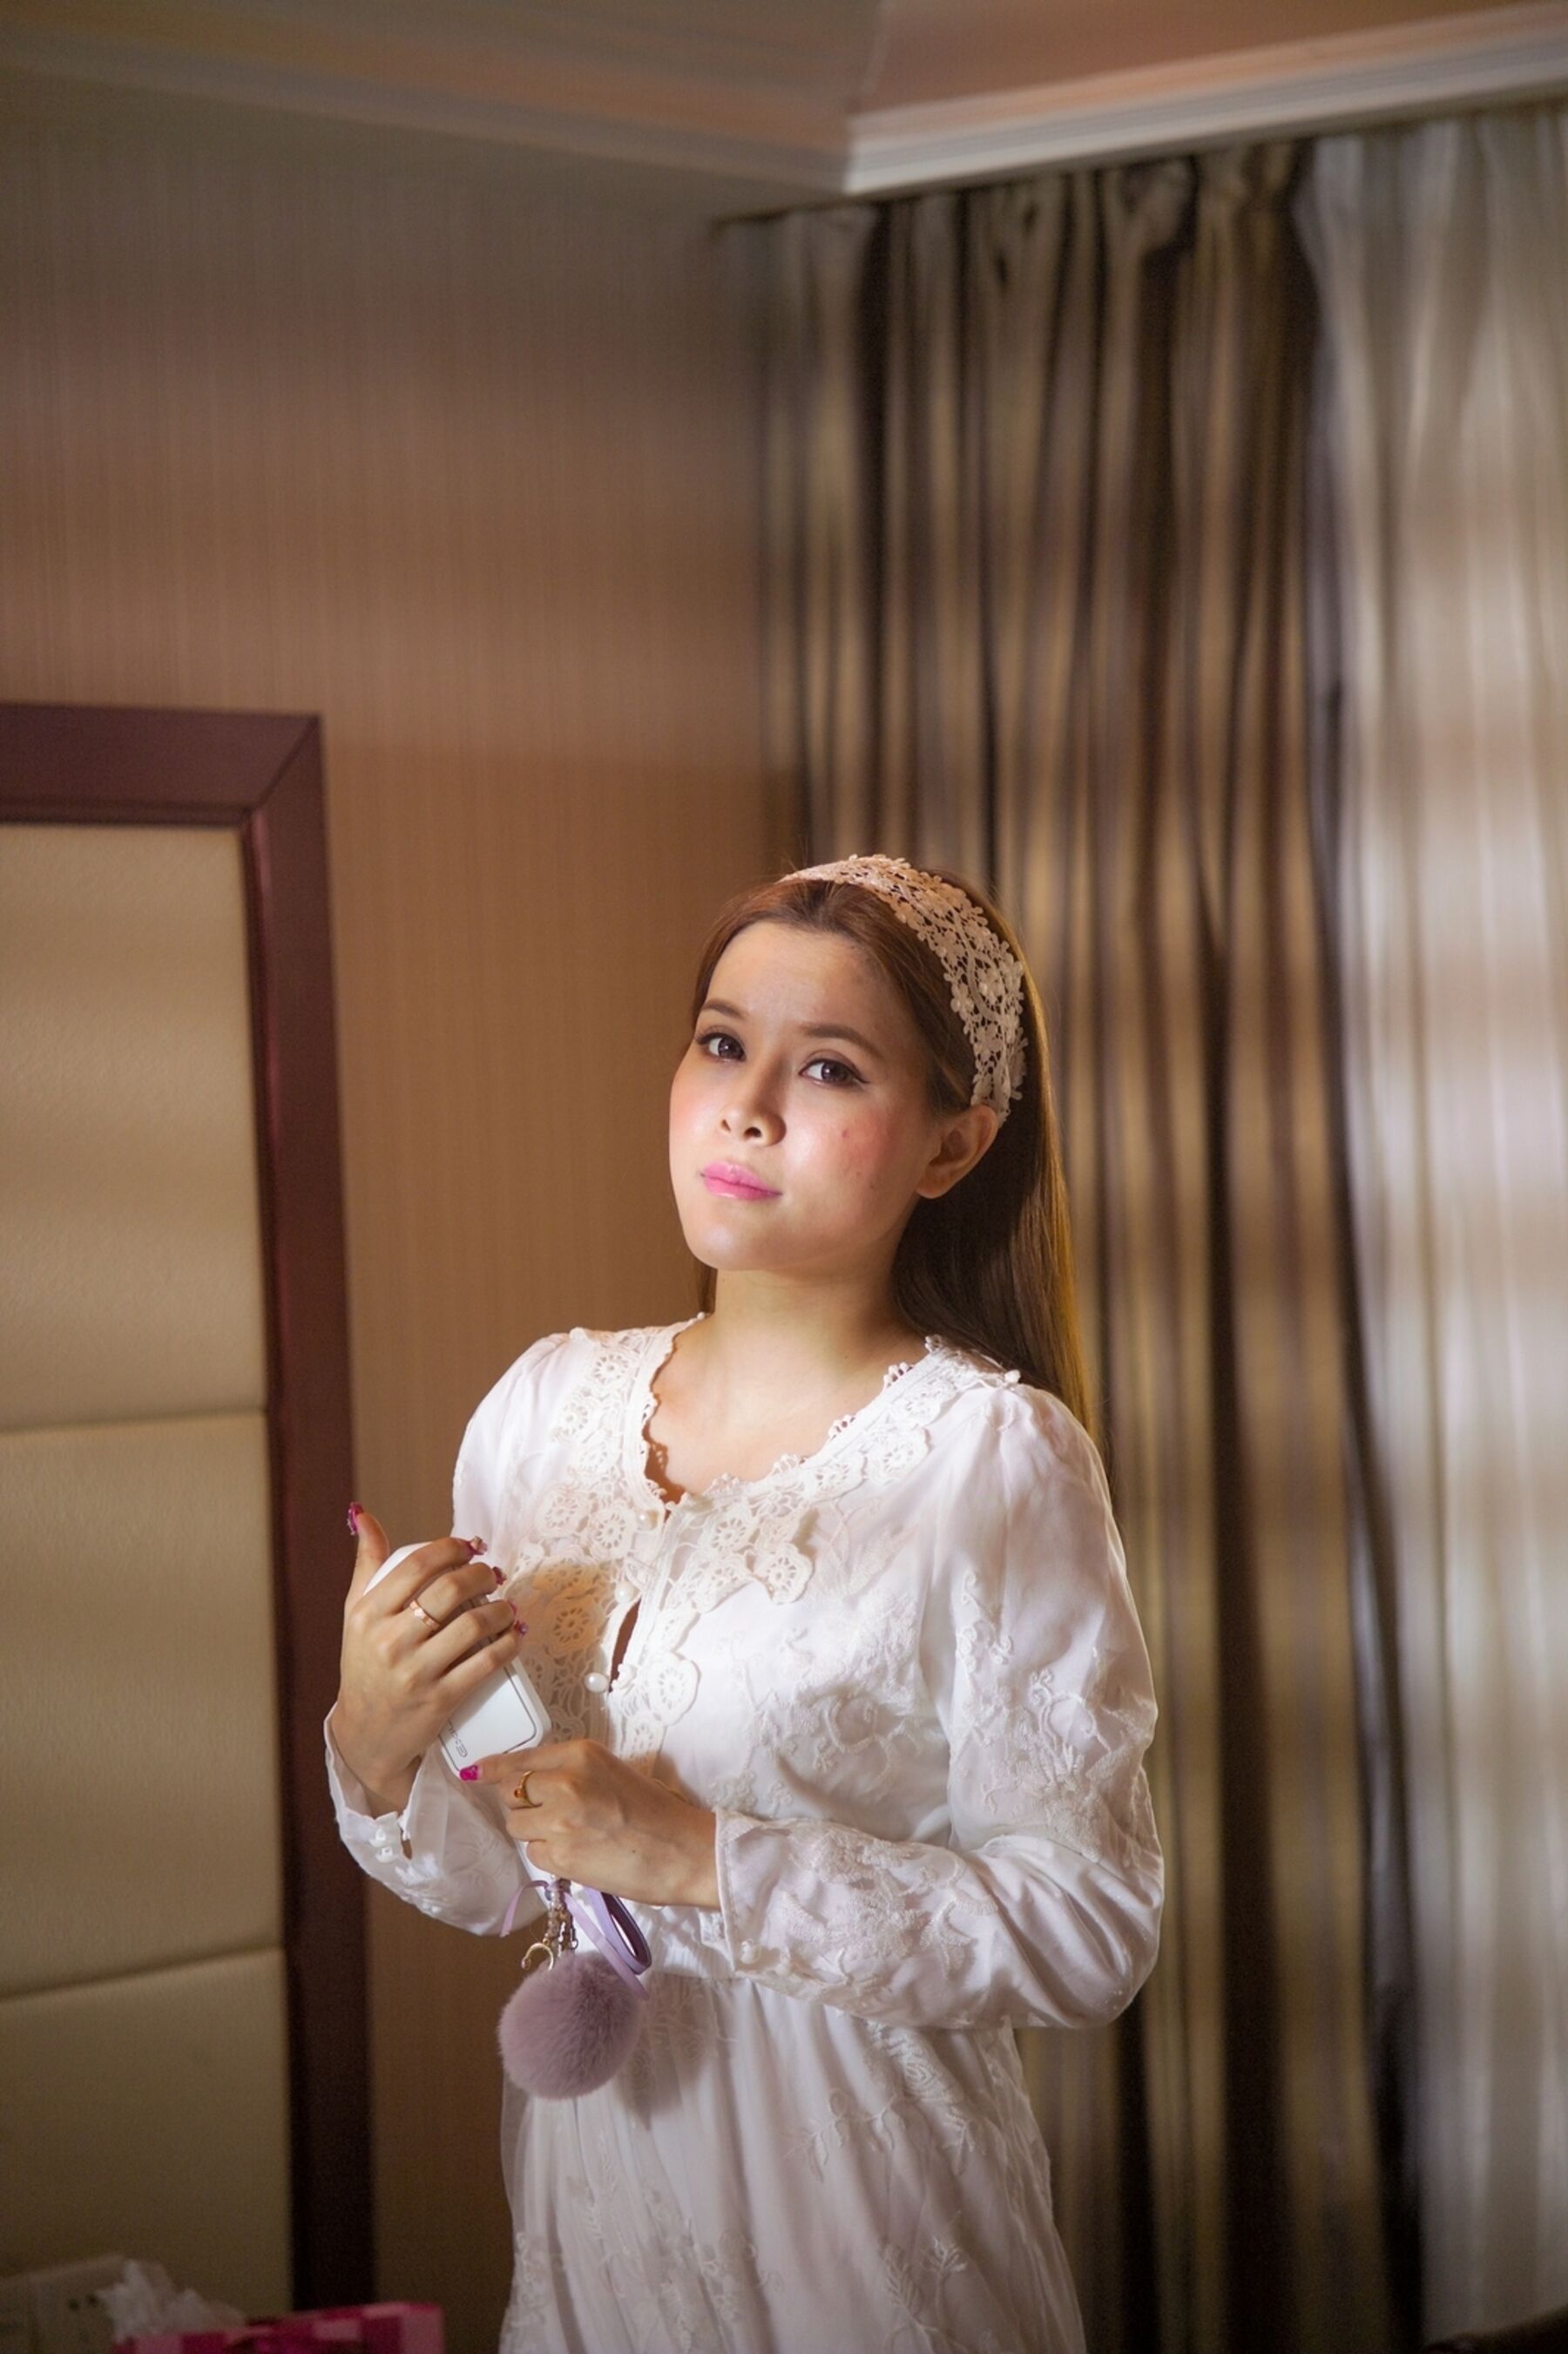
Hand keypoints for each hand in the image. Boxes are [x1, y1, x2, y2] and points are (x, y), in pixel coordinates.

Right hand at [329, 1505, 524, 1813]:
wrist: (366, 1735)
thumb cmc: (364, 1666)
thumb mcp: (356, 1615)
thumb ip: (366, 1564)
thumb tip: (363, 1515)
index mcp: (368, 1614)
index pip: (416, 1565)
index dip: (451, 1548)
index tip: (470, 1547)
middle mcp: (390, 1641)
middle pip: (449, 1590)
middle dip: (482, 1574)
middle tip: (493, 1574)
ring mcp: (416, 1672)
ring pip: (473, 1625)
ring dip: (500, 1608)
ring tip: (506, 1605)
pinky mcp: (441, 1700)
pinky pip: (486, 1663)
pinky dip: (508, 1644)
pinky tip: (516, 1633)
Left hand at [464, 1739, 718, 1910]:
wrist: (682, 1851)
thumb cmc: (656, 1812)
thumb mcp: (611, 1772)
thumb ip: (570, 1772)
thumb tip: (531, 1782)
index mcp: (580, 1755)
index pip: (519, 1759)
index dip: (493, 1768)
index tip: (475, 1772)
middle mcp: (564, 1782)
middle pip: (510, 1792)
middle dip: (520, 1803)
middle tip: (544, 1812)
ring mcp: (559, 1821)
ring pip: (516, 1825)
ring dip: (533, 1831)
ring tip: (568, 1834)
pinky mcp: (560, 1856)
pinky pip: (534, 1853)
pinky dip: (547, 1855)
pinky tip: (578, 1853)